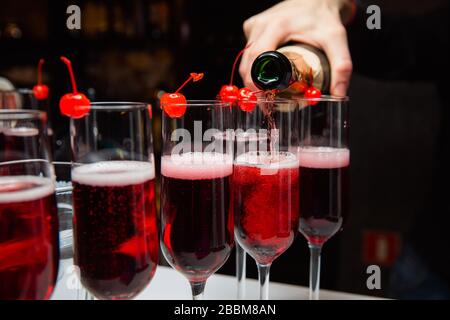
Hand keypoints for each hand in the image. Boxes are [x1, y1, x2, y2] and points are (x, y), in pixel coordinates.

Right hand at [239, 0, 353, 95]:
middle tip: (268, 103)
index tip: (265, 99)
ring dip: (252, 78)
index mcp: (278, 26)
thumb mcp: (336, 40)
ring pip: (245, 60)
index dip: (257, 82)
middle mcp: (261, 25)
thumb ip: (341, 67)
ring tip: (267, 92)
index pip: (258, 58)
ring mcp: (254, 26)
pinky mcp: (252, 27)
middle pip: (248, 63)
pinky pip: (247, 52)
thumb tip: (338, 94)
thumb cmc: (324, 18)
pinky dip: (253, 66)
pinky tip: (266, 73)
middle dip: (254, 87)